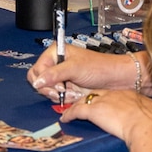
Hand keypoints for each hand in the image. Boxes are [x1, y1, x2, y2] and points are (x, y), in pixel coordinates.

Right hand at [29, 45, 148, 103]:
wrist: (115, 79)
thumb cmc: (100, 67)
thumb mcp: (75, 68)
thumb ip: (55, 74)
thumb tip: (37, 82)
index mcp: (55, 52)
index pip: (37, 69)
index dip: (44, 80)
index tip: (58, 85)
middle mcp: (56, 64)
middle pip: (39, 81)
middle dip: (51, 89)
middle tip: (63, 91)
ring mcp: (61, 76)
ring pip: (47, 91)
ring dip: (60, 95)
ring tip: (74, 92)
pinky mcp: (66, 87)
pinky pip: (57, 97)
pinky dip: (65, 98)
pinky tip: (76, 95)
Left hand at [59, 87, 151, 143]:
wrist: (147, 124)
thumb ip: (147, 117)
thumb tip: (151, 125)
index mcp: (128, 95)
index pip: (111, 94)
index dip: (104, 99)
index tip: (101, 104)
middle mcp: (114, 94)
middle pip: (96, 94)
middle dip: (88, 99)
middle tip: (80, 103)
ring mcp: (103, 101)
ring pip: (84, 100)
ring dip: (75, 105)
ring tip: (69, 111)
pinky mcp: (94, 110)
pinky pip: (77, 110)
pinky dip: (70, 114)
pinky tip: (65, 119)